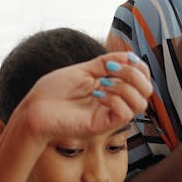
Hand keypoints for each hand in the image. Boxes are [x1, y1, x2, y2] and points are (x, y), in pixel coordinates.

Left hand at [21, 53, 151, 141]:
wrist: (35, 109)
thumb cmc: (54, 91)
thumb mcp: (84, 69)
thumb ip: (107, 63)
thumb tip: (130, 56)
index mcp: (112, 88)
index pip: (142, 79)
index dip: (140, 66)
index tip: (124, 59)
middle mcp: (115, 102)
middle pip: (147, 90)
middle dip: (134, 74)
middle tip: (111, 70)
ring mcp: (109, 115)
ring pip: (141, 103)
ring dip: (125, 87)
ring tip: (102, 83)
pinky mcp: (102, 126)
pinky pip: (125, 114)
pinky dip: (115, 99)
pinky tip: (97, 94)